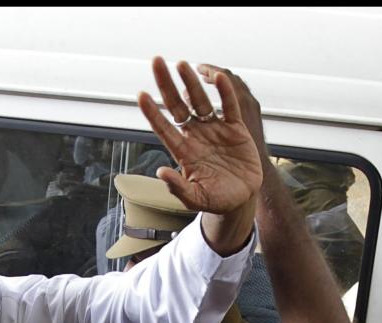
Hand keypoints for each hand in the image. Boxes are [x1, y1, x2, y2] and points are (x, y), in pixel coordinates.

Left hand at [137, 57, 261, 214]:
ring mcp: (215, 131)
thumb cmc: (214, 200)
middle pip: (177, 106)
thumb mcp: (194, 199)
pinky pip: (229, 107)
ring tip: (182, 64)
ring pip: (200, 101)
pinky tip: (216, 77)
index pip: (164, 128)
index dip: (153, 112)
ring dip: (191, 83)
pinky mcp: (235, 130)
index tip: (141, 96)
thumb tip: (160, 172)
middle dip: (166, 85)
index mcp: (183, 152)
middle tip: (156, 62)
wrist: (240, 200)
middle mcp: (196, 136)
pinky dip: (224, 93)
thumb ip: (178, 187)